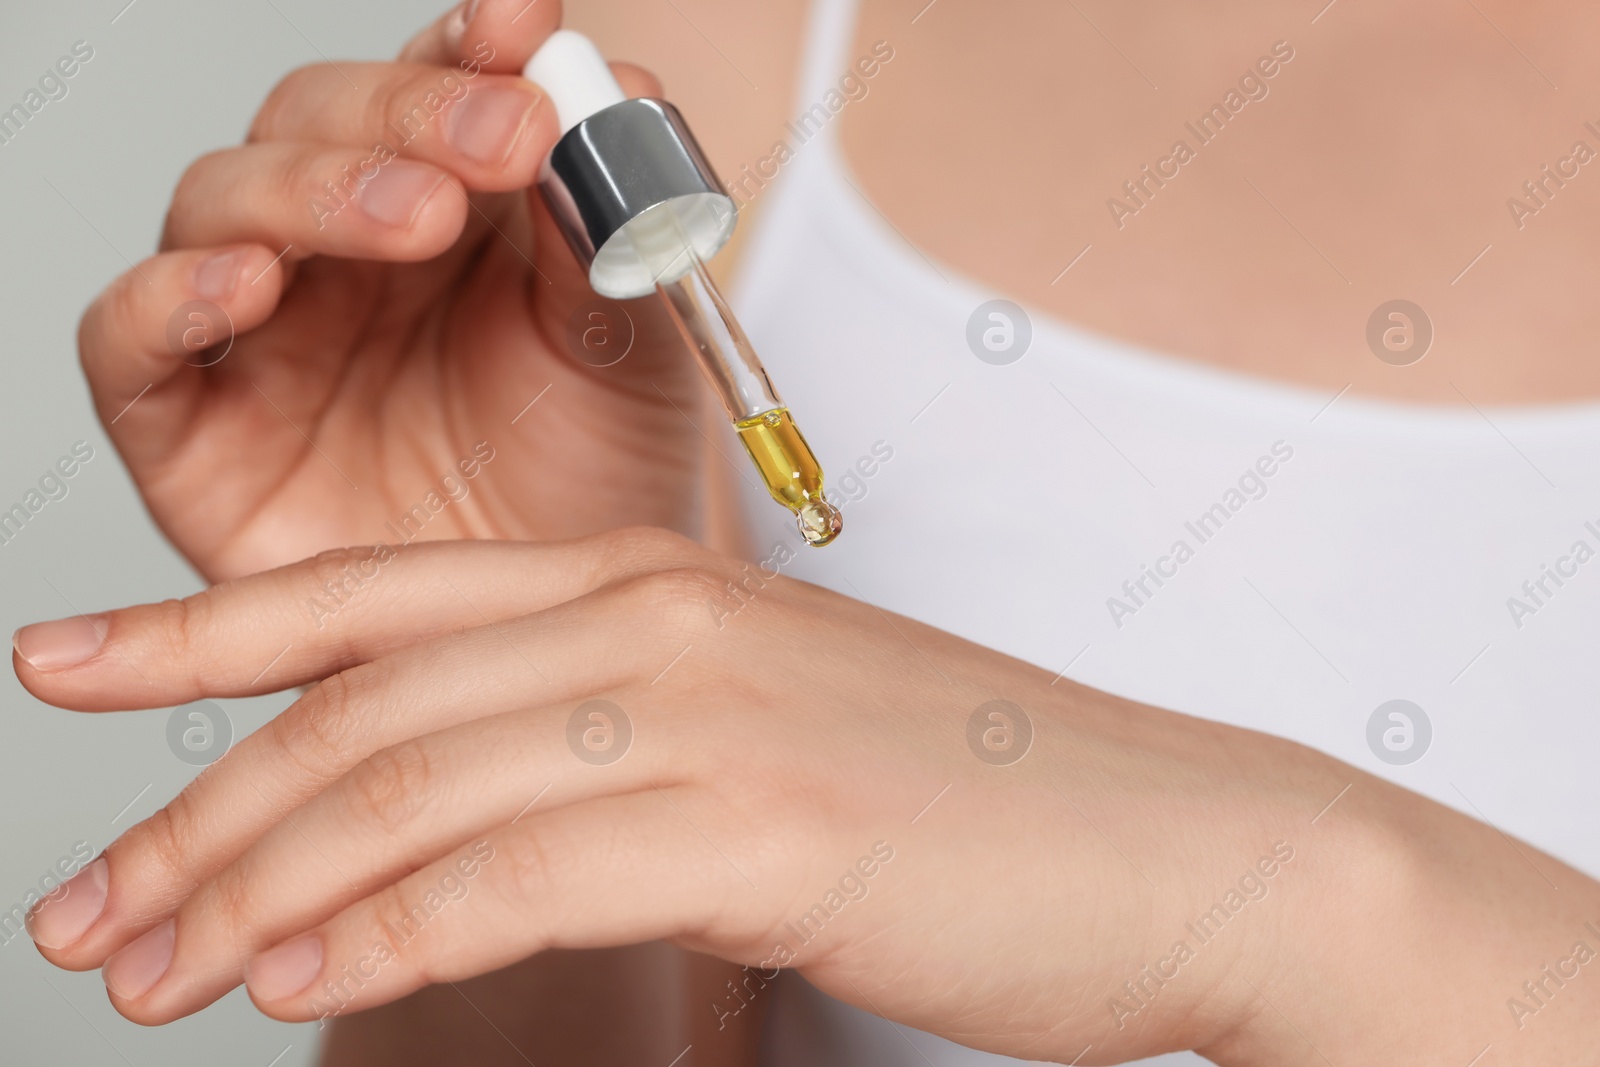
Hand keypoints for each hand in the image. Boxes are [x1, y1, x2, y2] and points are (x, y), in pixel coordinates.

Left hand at [16, 531, 1599, 1062]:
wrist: (1181, 850)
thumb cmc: (978, 804)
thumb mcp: (762, 737)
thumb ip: (610, 748)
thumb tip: (458, 828)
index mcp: (658, 581)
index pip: (381, 597)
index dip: (203, 631)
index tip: (69, 671)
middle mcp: (666, 620)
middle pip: (367, 704)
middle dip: (199, 806)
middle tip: (89, 909)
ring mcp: (714, 714)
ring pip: (417, 786)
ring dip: (258, 884)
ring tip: (153, 969)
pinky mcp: (764, 827)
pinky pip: (518, 873)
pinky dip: (390, 931)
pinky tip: (302, 985)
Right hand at [80, 0, 704, 582]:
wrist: (562, 640)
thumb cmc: (594, 481)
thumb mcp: (628, 347)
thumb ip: (609, 225)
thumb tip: (619, 90)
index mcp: (450, 207)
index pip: (431, 88)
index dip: (467, 48)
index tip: (522, 25)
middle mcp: (342, 255)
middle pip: (317, 125)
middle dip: (404, 120)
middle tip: (499, 138)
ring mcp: (262, 337)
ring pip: (222, 206)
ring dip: (306, 192)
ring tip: (408, 217)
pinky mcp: (190, 435)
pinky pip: (131, 346)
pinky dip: (166, 301)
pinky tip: (242, 288)